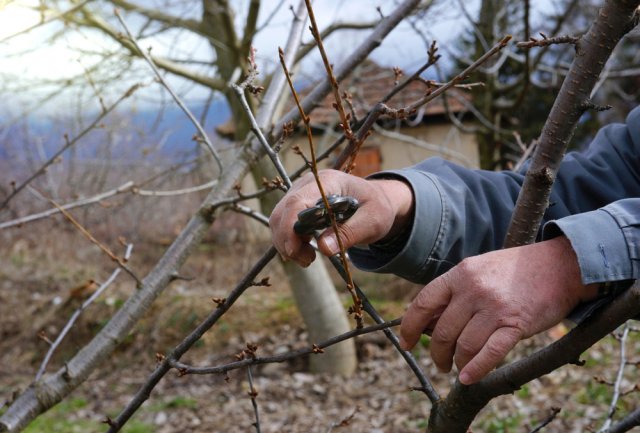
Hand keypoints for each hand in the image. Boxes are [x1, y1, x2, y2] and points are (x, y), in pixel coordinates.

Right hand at [269, 170, 412, 265]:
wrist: (375, 201)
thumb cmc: (376, 207)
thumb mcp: (373, 221)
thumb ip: (350, 233)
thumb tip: (324, 249)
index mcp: (327, 182)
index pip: (297, 201)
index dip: (289, 226)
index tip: (293, 250)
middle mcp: (307, 185)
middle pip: (282, 212)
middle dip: (287, 240)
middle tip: (308, 260)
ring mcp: (300, 194)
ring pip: (278, 220)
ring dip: (287, 244)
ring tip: (309, 259)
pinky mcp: (297, 206)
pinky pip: (283, 225)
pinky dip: (289, 242)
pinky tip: (306, 252)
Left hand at [399, 236, 597, 384]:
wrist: (561, 266)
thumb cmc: (515, 271)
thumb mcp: (478, 269)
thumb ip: (454, 292)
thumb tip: (428, 322)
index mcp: (459, 274)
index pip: (423, 303)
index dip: (410, 327)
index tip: (407, 344)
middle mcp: (473, 289)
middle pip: (442, 331)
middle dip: (437, 353)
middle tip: (440, 363)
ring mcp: (494, 308)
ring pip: (464, 346)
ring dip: (457, 364)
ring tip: (458, 369)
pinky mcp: (515, 325)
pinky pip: (489, 353)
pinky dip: (476, 370)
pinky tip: (468, 378)